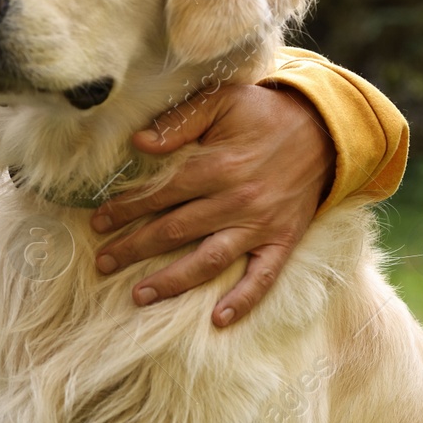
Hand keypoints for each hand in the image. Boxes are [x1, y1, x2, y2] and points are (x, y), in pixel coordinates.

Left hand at [90, 84, 335, 327]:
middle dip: (134, 248)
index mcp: (217, 167)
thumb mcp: (221, 102)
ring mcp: (261, 225)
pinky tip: (218, 320)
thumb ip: (179, 122)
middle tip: (103, 262)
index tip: (97, 222)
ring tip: (138, 296)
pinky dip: (243, 300)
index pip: (160, 195)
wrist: (324, 130)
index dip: (125, 209)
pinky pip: (263, 278)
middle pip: (175, 231)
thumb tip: (139, 142)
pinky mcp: (283, 241)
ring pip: (209, 261)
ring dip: (171, 281)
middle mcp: (236, 201)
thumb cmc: (264, 114)